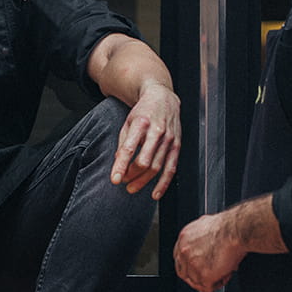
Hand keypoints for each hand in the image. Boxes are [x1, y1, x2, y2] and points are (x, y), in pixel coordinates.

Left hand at [110, 81, 180, 198]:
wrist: (163, 98)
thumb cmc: (143, 111)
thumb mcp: (128, 122)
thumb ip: (123, 141)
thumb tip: (118, 162)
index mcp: (141, 124)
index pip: (129, 149)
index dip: (121, 166)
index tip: (115, 179)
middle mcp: (157, 132)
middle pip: (144, 161)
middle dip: (132, 175)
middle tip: (123, 182)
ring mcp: (169, 139)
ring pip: (157, 167)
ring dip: (143, 181)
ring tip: (132, 188)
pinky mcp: (177, 145)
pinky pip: (171, 168)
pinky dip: (163, 183)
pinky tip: (155, 193)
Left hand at [174, 212, 245, 291]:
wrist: (235, 230)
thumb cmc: (227, 227)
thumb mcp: (206, 224)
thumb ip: (200, 236)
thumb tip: (206, 240)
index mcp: (184, 238)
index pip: (179, 258)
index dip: (188, 265)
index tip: (196, 268)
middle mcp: (184, 251)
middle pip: (183, 272)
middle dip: (196, 277)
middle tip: (209, 277)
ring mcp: (192, 264)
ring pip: (196, 282)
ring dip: (210, 280)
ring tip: (223, 272)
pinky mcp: (203, 274)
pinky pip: (208, 287)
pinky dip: (218, 283)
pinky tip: (226, 275)